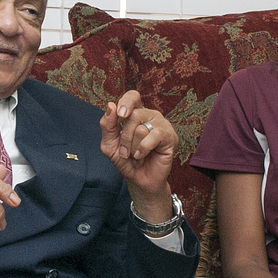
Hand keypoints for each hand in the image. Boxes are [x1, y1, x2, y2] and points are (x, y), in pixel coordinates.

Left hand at [99, 90, 178, 212]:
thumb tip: (110, 105)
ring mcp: (162, 125)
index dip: (126, 102)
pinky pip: (153, 137)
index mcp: (136, 113)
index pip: (133, 96)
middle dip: (124, 137)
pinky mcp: (170, 136)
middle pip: (134, 114)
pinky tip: (141, 156)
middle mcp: (150, 115)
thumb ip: (107, 125)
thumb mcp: (109, 144)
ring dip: (133, 147)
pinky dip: (143, 149)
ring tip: (135, 156)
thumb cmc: (125, 161)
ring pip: (142, 128)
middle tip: (124, 152)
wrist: (138, 180)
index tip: (120, 114)